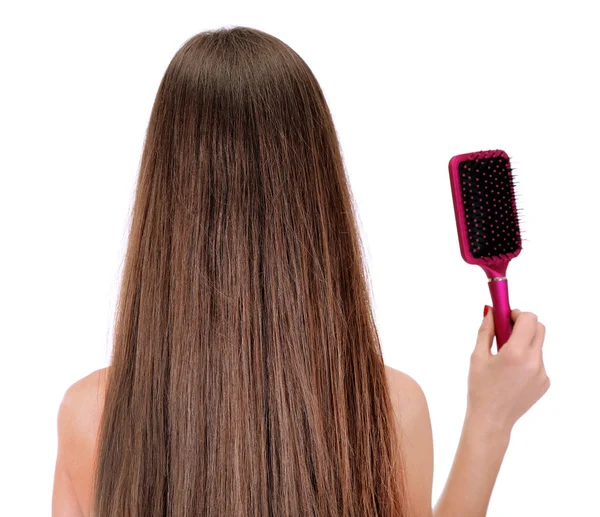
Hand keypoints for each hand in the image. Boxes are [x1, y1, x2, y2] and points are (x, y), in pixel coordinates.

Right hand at [466, 307, 550, 435]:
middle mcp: (534, 362)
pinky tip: (511, 373)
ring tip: (505, 358)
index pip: (529, 319)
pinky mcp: (545, 382)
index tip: (505, 318)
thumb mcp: (477, 356)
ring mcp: (542, 373)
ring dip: (524, 343)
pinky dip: (526, 359)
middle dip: (523, 324)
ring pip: (538, 345)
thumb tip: (491, 311)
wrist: (491, 420)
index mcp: (516, 353)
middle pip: (539, 328)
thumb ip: (486, 331)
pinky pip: (538, 361)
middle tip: (506, 331)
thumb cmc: (480, 388)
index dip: (517, 314)